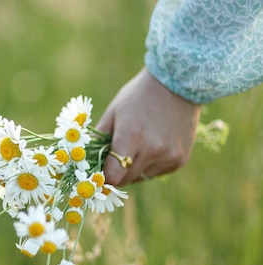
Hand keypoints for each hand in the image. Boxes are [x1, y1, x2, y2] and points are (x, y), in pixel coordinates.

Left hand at [96, 67, 200, 185]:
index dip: (104, 176)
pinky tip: (154, 144)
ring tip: (138, 145)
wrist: (178, 84)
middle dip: (116, 172)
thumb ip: (97, 140)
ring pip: (140, 178)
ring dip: (134, 168)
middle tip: (116, 154)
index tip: (100, 170)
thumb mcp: (112, 113)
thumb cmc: (137, 97)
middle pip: (125, 180)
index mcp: (131, 137)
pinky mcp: (180, 160)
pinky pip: (156, 173)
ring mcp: (169, 156)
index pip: (113, 176)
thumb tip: (84, 162)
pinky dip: (150, 165)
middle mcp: (152, 149)